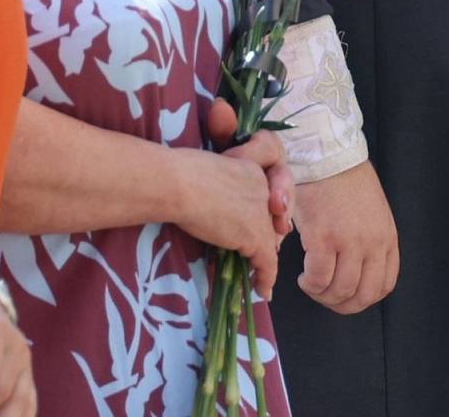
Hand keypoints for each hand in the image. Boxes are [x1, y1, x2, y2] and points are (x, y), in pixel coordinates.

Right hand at [184, 101, 292, 292]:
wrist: (177, 183)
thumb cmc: (181, 169)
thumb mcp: (207, 164)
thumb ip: (220, 171)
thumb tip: (213, 159)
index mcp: (253, 166)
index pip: (267, 192)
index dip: (266, 209)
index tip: (263, 221)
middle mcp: (264, 186)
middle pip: (272, 215)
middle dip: (268, 232)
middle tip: (261, 250)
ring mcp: (261, 209)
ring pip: (269, 238)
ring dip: (264, 256)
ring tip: (260, 273)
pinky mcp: (254, 233)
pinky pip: (267, 259)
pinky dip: (266, 276)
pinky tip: (263, 289)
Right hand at [292, 160, 398, 313]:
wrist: (326, 156)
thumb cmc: (344, 182)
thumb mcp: (371, 214)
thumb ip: (369, 242)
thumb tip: (355, 274)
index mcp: (387, 237)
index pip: (384, 285)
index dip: (362, 299)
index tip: (344, 296)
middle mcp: (373, 243)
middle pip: (363, 296)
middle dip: (341, 305)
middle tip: (324, 295)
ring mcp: (350, 242)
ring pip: (340, 291)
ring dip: (321, 295)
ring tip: (311, 282)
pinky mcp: (324, 239)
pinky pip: (319, 279)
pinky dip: (310, 284)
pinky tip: (303, 274)